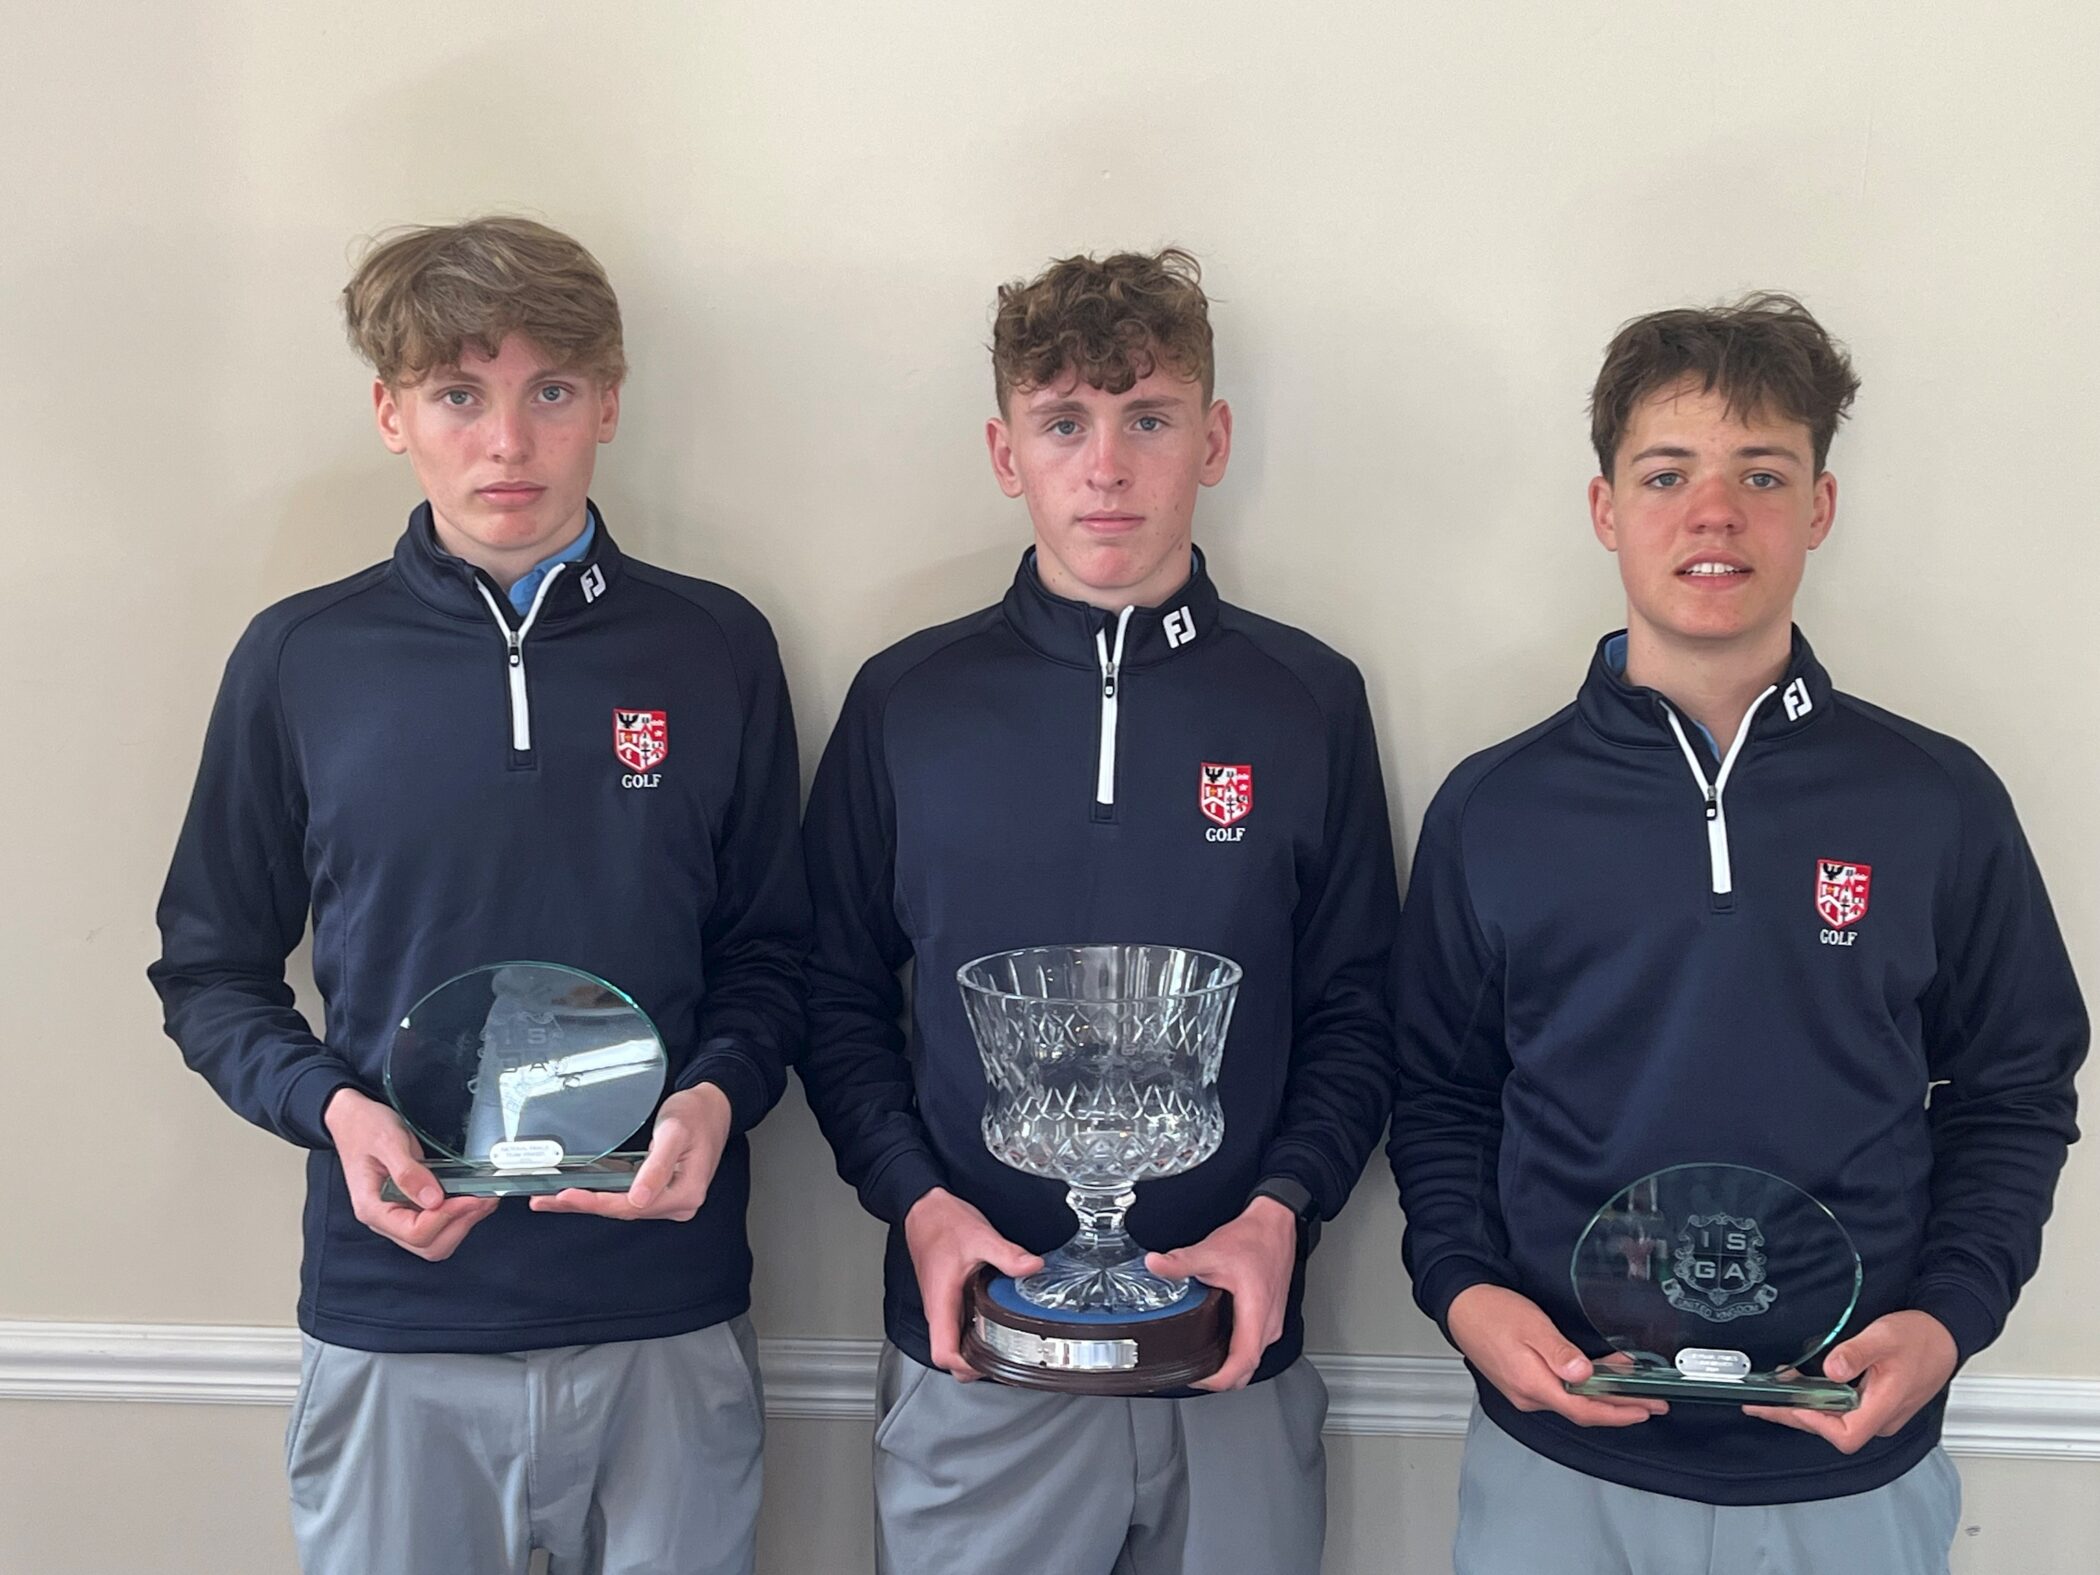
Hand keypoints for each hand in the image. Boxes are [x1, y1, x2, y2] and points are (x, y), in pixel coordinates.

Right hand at [324, 1086, 497, 1260]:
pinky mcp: (410, 1206)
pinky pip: (437, 1224)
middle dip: (460, 1225)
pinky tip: (471, 1197)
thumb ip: (408, 1172)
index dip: (447, 1217)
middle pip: (428, 1245)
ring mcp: (398, 1215)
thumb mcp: (387, 1142)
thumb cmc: (364, 1127)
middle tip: (484, 1200)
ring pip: (435, 1240)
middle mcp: (385, 1218)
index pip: (415, 1233)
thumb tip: (434, 1200)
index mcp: (373, 1208)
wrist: (353, 1118)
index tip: (470, 1197)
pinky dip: (458, 1216)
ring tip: (483, 1200)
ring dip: (463, 1224)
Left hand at [531, 1083, 732, 1220]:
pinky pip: (629, 1198)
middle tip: (546, 1200)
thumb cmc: (696, 1113)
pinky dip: (603, 1196)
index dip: (595, 1202)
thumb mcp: (674, 1133)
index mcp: (684, 1194)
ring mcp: (671, 1200)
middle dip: (584, 1205)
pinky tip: (581, 1193)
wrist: (713, 1105)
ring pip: (623, 1206)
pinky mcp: (662, 1192)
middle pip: (623, 1210)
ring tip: (554, 1199)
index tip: (567, 1196)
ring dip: (589, 1202)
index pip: (630, 1205)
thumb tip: (639, 1199)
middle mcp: (678, 1203)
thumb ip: (657, 1167)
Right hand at [903, 1188, 1043, 1379]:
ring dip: (974, 1350)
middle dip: (973, 1366)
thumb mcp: (980, 1237)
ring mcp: (941, 1305)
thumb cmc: (942, 1223)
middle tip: (1003, 1358)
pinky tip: (993, 1321)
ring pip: (952, 1343)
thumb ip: (1008, 1255)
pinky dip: (973, 1333)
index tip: (989, 1363)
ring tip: (1002, 1344)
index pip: (943, 1353)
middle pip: (948, 1357)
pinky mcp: (946, 1298)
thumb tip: (1032, 1267)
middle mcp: (937, 1309)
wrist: (924, 1208)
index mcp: (941, 1301)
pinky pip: (957, 1327)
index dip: (965, 1367)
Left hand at [1145, 1197, 1297, 1389]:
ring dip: (1229, 1367)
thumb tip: (1155, 1265)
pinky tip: (1219, 1342)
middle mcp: (1269, 1324)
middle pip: (1246, 1371)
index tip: (1195, 1378)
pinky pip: (1254, 1346)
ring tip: (1202, 1360)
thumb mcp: (1212, 1251)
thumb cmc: (1255, 1239)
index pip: (1240, 1365)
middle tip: (1193, 1372)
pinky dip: (1236, 1352)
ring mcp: (1272, 1322)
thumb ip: (1181, 1262)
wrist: (1276, 1224)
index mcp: (1256, 1314)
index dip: (1216, 1380)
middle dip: (1219, 1379)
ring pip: (1252, 1361)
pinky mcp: (1270, 1317)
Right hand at [1446, 1283, 1666, 1427]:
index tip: (1643, 1409)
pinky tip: (1596, 1377)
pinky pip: (1559, 1393)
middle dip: (1619, 1409)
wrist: (1461, 1306)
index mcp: (1532, 1384)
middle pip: (1582, 1411)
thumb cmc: (1492, 1312)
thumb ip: (1559, 1353)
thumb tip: (1585, 1375)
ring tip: (1632, 1389)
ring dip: (1603, 1397)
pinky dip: (1583, 1388)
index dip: (1618, 1413)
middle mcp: (1528, 1395)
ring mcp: (1524, 1392)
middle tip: (1650, 1404)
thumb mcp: (1532, 1326)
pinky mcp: (1522, 1383)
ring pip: (1572, 1402)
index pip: (1584, 1410)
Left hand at [1744, 1310, 1956, 1452]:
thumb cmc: (1919, 1338)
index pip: (1845, 1435)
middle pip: (1832, 1430)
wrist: (1945, 1336)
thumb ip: (1856, 1353)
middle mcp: (1882, 1418)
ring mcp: (1880, 1413)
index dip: (1813, 1423)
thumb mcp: (1883, 1337)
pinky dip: (1818, 1401)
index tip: (1788, 1403)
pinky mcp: (1877, 1405)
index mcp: (1885, 1407)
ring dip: (1803, 1409)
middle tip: (1760, 1404)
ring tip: (1772, 1396)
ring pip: (1835, 1422)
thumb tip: (1832, 1369)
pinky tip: (1802, 1388)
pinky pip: (1843, 1412)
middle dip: (1794, 1415)